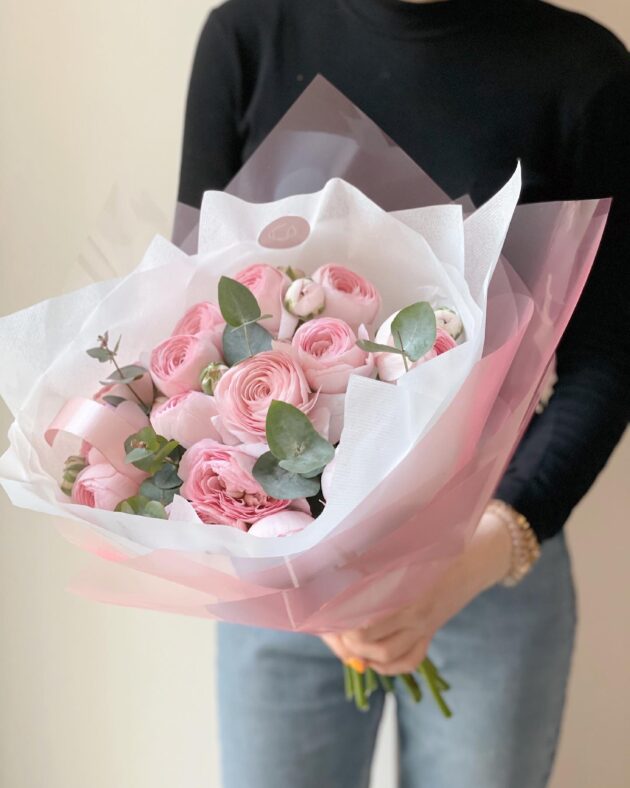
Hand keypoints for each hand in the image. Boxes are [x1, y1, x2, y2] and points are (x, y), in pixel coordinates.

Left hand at [321, 508, 511, 674]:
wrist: (475, 557)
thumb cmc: (434, 544)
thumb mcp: (404, 548)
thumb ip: (374, 559)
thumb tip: (340, 567)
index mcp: (404, 588)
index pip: (364, 616)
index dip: (341, 620)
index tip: (325, 613)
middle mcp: (414, 612)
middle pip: (371, 641)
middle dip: (348, 641)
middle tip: (334, 629)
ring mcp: (424, 626)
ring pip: (389, 655)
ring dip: (365, 656)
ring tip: (349, 644)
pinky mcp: (430, 633)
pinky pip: (410, 660)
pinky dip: (389, 666)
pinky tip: (372, 658)